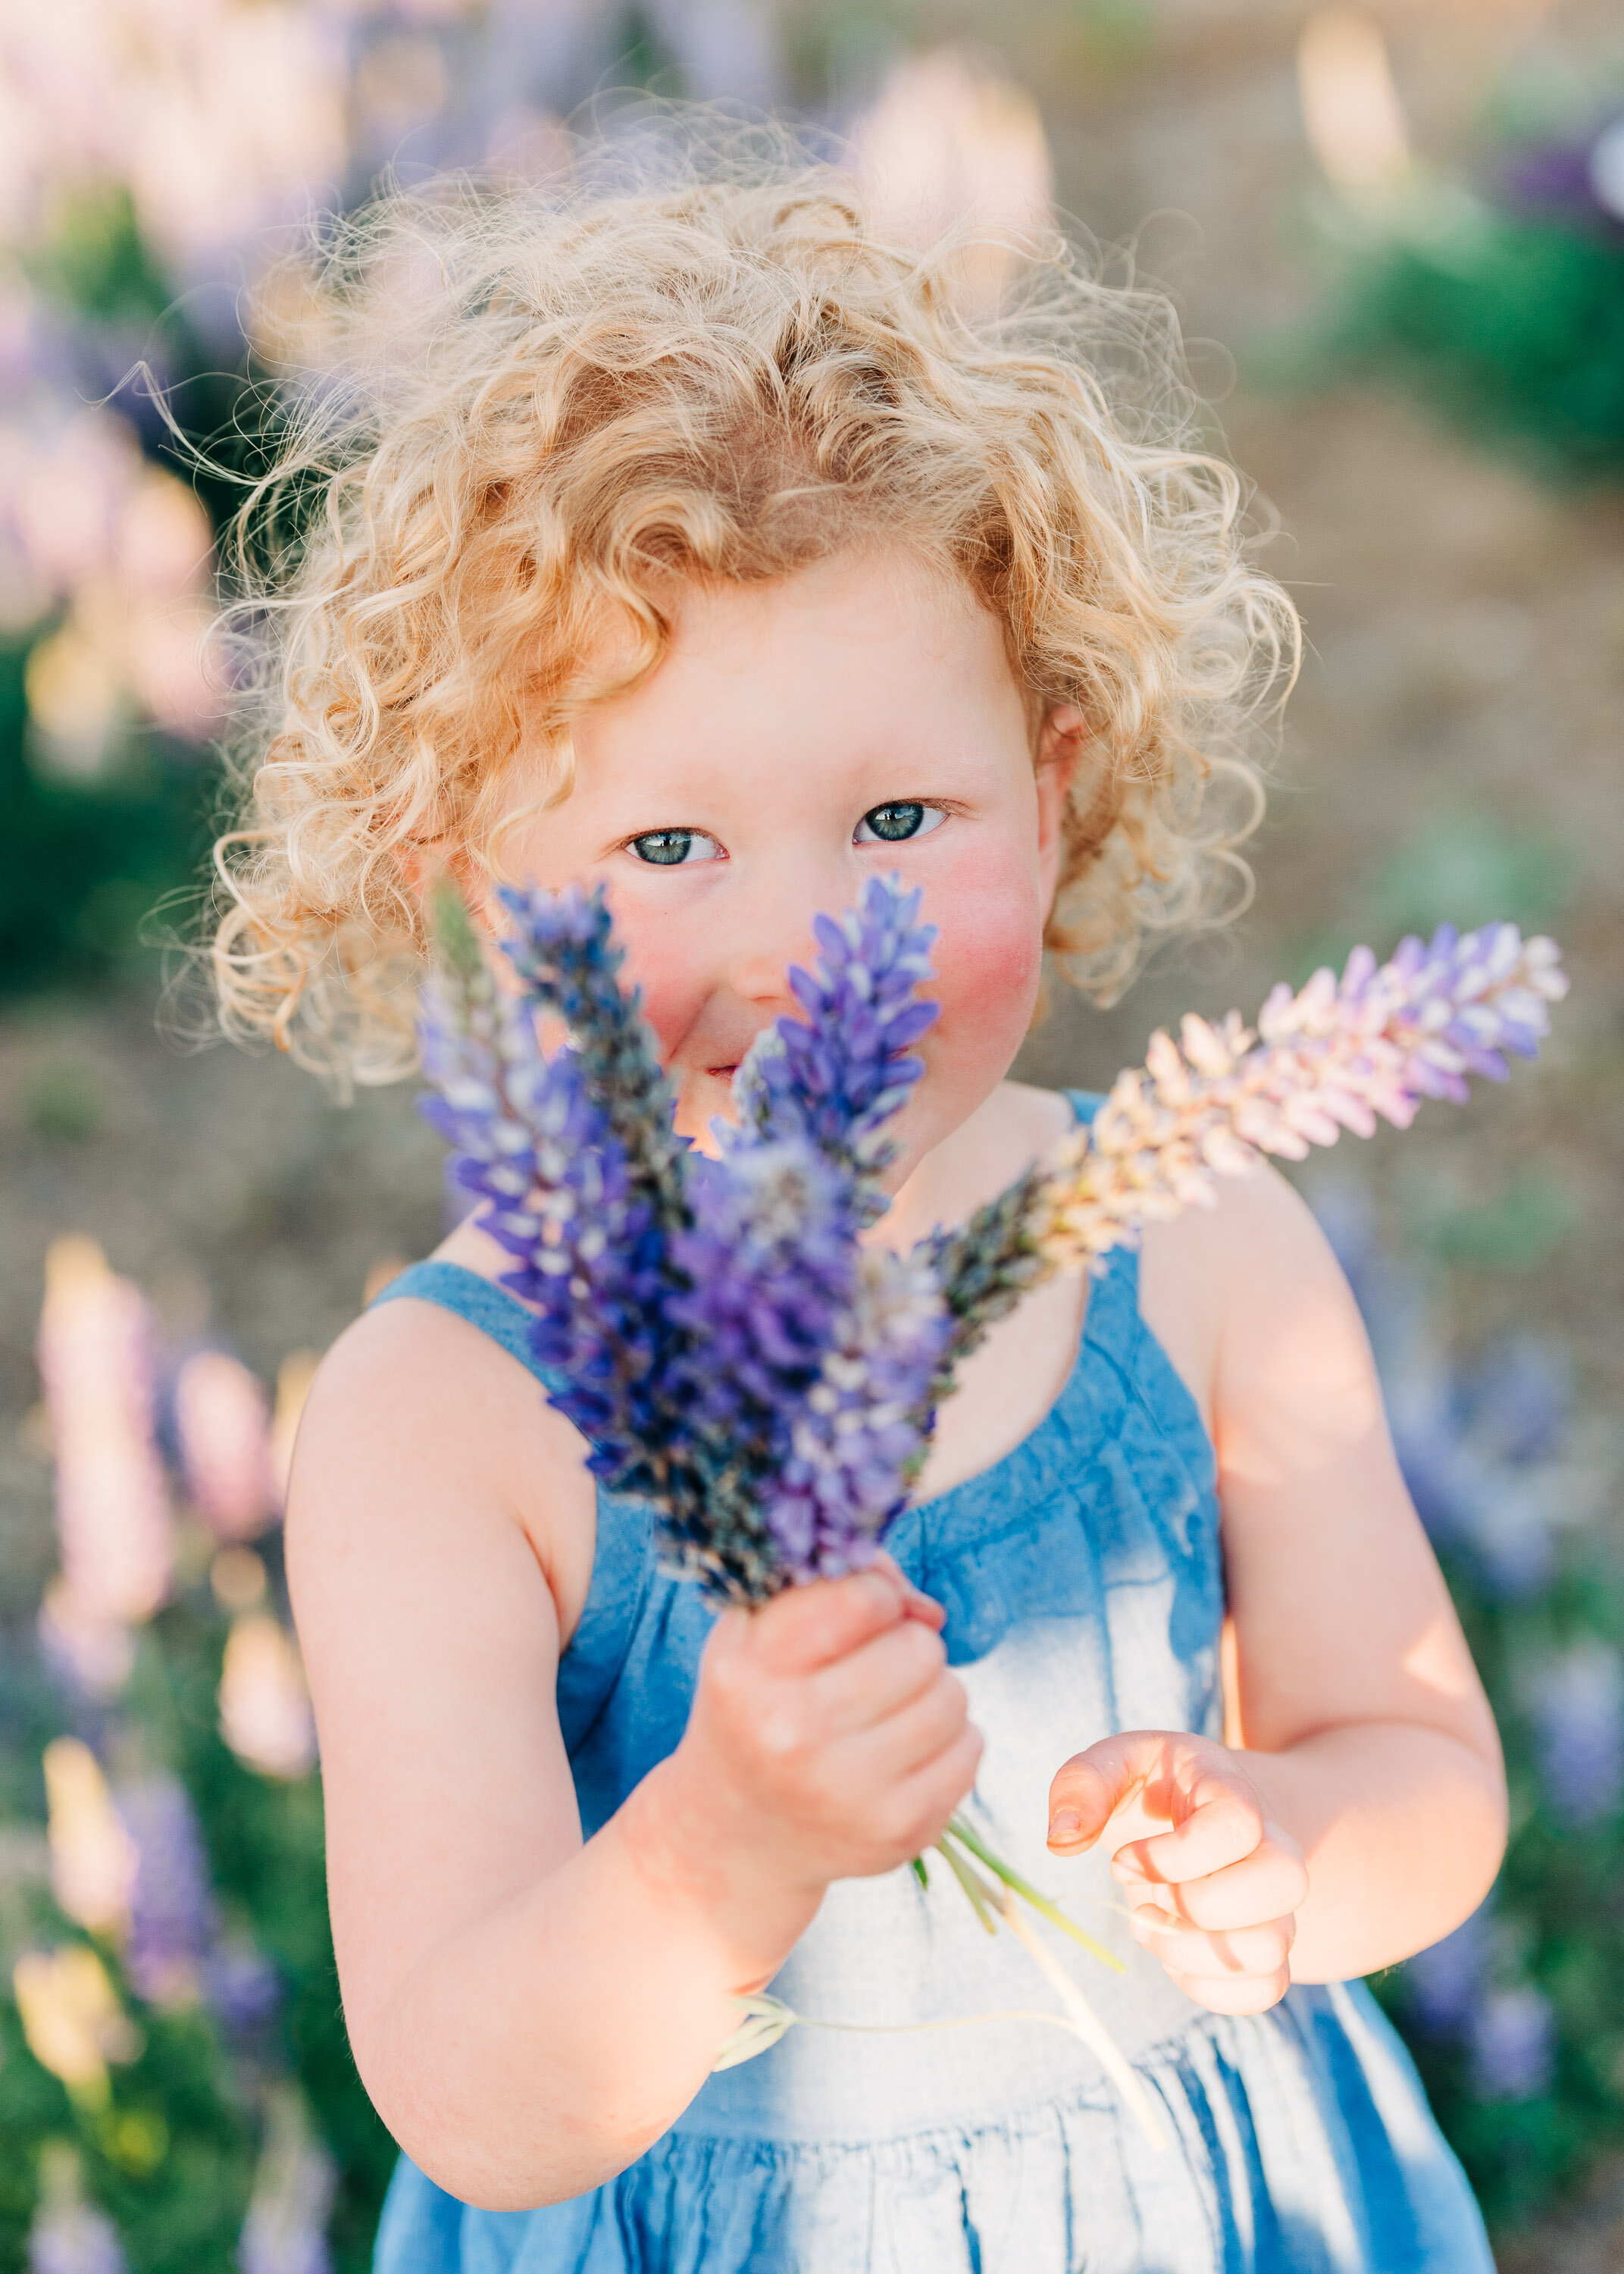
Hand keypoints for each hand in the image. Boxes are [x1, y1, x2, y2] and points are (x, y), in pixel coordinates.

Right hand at [644, 1558, 981, 1944]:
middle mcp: (793, 1733)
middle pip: (918, 1648)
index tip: (862, 1614)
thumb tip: (929, 1611)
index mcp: (751, 1671)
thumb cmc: (758, 1705)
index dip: (877, 1595)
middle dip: (908, 1646)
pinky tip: (906, 1753)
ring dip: (933, 1693)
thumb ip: (835, 1584)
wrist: (740, 1833)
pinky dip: (951, 1741)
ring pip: (952, 1697)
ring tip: (889, 1712)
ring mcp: (848, 1790)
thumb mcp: (758, 1630)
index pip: (862, 1598)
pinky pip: (970, 1750)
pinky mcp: (900, 1829)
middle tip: (875, 1670)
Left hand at [1046, 1731, 1306, 2014]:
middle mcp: (1271, 1846)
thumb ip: (1083, 1784)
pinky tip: (1172, 1955)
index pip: (1237, 1826)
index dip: (1173, 1857)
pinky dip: (1208, 1989)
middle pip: (1284, 1882)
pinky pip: (1265, 1988)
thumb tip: (1062, 1841)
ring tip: (1150, 1923)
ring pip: (1271, 1949)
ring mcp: (1274, 1902)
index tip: (1121, 1859)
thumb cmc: (1154, 1788)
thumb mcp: (1118, 1763)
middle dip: (1197, 1905)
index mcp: (1232, 1792)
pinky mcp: (1265, 1947)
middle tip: (1146, 1896)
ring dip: (1191, 1953)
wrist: (1198, 1812)